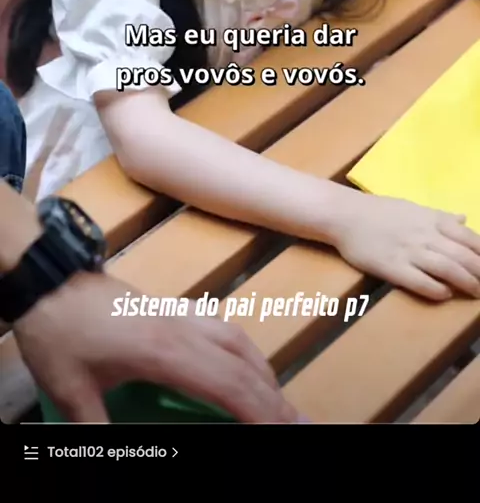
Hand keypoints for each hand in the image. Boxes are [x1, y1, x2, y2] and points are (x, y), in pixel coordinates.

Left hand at [13, 271, 301, 422]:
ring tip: (279, 401)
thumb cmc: (59, 331)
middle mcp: (180, 328)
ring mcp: (177, 314)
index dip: (256, 409)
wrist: (48, 277)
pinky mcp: (169, 308)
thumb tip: (105, 458)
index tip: (279, 431)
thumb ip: (95, 430)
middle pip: (241, 361)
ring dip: (263, 371)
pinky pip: (222, 328)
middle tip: (296, 424)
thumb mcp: (71, 390)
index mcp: (162, 349)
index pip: (225, 382)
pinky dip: (244, 351)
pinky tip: (245, 366)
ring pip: (237, 339)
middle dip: (272, 396)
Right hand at [335, 194, 479, 300]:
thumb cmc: (379, 210)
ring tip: (476, 293)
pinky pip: (421, 282)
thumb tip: (464, 218)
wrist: (345, 214)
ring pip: (447, 269)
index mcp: (431, 219)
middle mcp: (424, 235)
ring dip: (466, 282)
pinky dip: (437, 290)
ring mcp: (409, 252)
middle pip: (462, 255)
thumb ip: (440, 216)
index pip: (468, 236)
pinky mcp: (393, 268)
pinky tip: (445, 295)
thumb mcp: (413, 207)